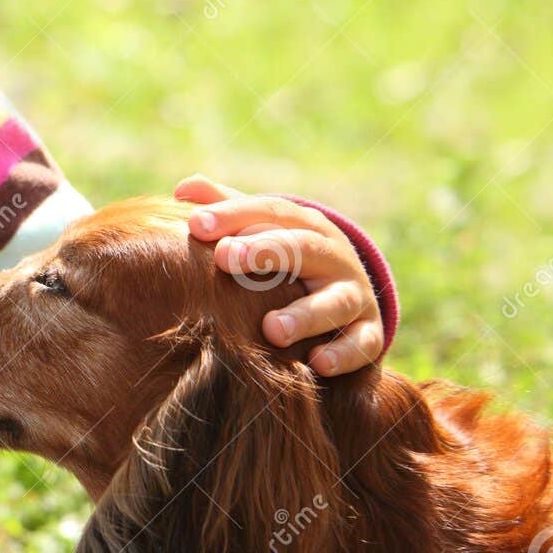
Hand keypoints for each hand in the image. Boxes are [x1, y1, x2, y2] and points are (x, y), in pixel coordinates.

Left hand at [174, 174, 382, 375]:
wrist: (353, 295)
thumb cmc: (289, 260)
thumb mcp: (265, 231)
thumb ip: (228, 209)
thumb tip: (183, 188)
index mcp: (305, 226)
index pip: (270, 211)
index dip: (233, 215)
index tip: (195, 224)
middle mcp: (333, 256)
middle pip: (303, 247)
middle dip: (265, 250)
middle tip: (225, 257)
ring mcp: (355, 294)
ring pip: (336, 301)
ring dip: (305, 315)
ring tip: (271, 329)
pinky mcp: (369, 331)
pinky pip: (362, 342)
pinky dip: (343, 353)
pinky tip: (317, 363)